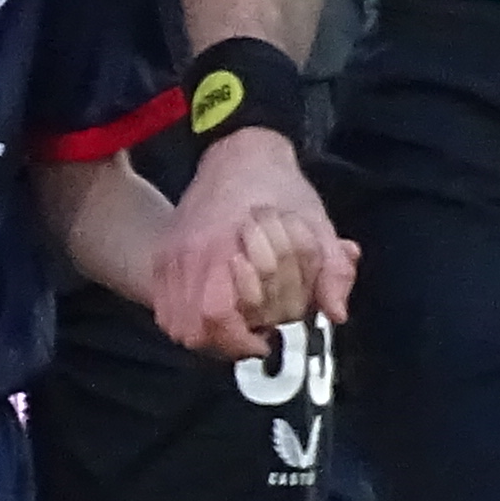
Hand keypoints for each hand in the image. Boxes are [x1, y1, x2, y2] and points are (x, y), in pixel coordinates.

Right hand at [152, 126, 357, 359]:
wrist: (239, 158)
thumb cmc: (279, 191)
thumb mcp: (317, 225)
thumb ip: (332, 271)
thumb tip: (336, 314)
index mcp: (225, 243)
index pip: (217, 314)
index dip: (241, 340)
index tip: (265, 342)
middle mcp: (190, 253)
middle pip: (192, 328)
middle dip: (225, 342)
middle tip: (253, 337)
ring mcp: (171, 256)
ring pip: (175, 324)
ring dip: (205, 335)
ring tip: (236, 327)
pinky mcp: (163, 258)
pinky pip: (165, 309)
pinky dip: (186, 322)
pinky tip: (215, 314)